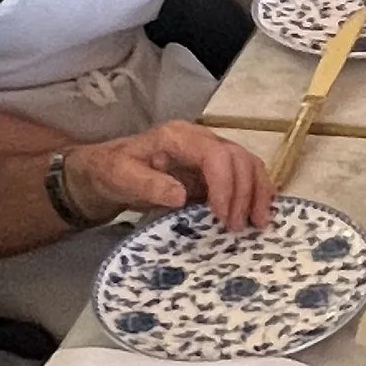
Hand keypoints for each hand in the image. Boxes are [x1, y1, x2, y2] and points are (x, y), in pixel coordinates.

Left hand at [64, 121, 270, 231]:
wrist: (106, 171)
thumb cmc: (112, 172)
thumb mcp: (121, 177)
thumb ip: (149, 184)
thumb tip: (181, 196)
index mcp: (179, 137)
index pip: (216, 154)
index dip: (225, 185)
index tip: (221, 216)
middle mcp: (201, 139)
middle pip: (239, 158)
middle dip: (244, 193)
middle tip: (235, 227)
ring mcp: (211, 153)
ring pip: (249, 164)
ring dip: (258, 193)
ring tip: (257, 223)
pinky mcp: (215, 170)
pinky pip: (245, 175)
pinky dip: (256, 193)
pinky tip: (259, 213)